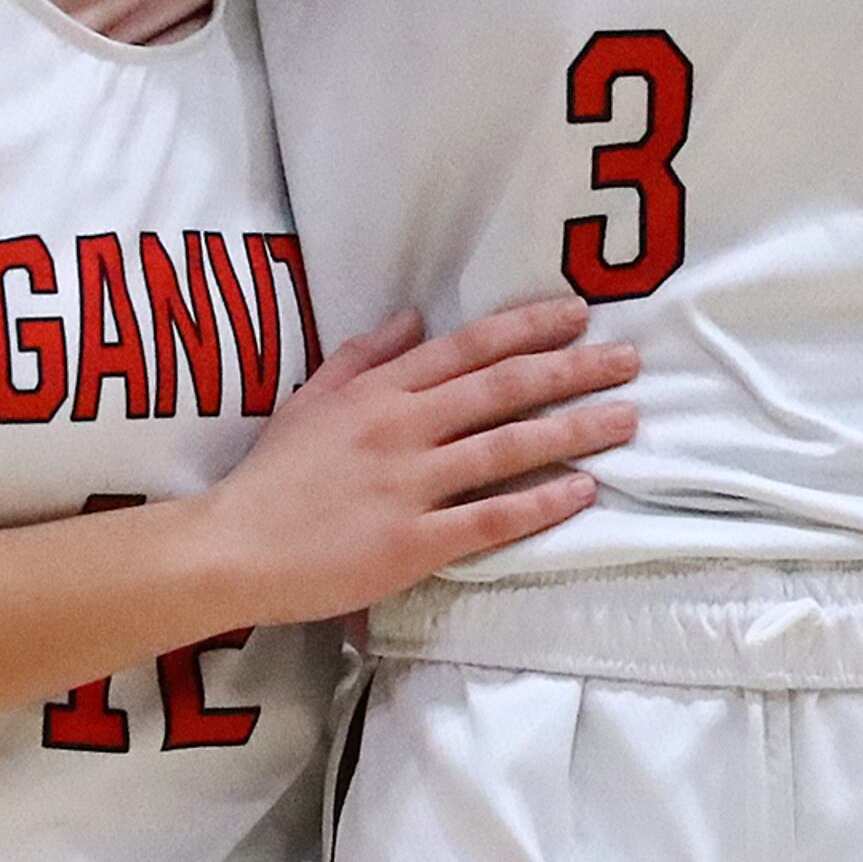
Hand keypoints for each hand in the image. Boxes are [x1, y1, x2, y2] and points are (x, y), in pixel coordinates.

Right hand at [210, 296, 634, 623]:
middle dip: (573, 370)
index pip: (468, 347)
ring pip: (508, 447)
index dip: (528, 327)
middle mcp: (402, 427)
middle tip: (629, 361)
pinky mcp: (413, 543)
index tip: (578, 315)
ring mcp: (410, 485)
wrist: (233, 547)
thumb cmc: (272, 476)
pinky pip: (490, 519)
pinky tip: (583, 490)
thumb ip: (365, 356)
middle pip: (503, 388)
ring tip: (626, 418)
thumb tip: (416, 318)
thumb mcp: (311, 398)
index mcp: (379, 391)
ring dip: (574, 429)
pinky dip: (540, 504)